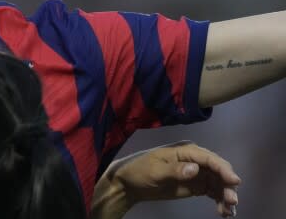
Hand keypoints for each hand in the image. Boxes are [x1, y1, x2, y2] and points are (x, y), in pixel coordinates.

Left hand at [105, 141, 239, 216]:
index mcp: (185, 151)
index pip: (209, 158)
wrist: (130, 183)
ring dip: (226, 195)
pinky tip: (224, 212)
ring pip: (218, 183)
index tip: (234, 181)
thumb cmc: (139, 171)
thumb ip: (175, 170)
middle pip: (218, 171)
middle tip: (232, 201)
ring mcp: (196, 173)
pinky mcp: (195, 185)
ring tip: (229, 211)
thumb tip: (195, 169)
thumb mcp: (155, 171)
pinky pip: (213, 191)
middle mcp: (194, 160)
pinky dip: (220, 200)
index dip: (223, 169)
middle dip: (228, 185)